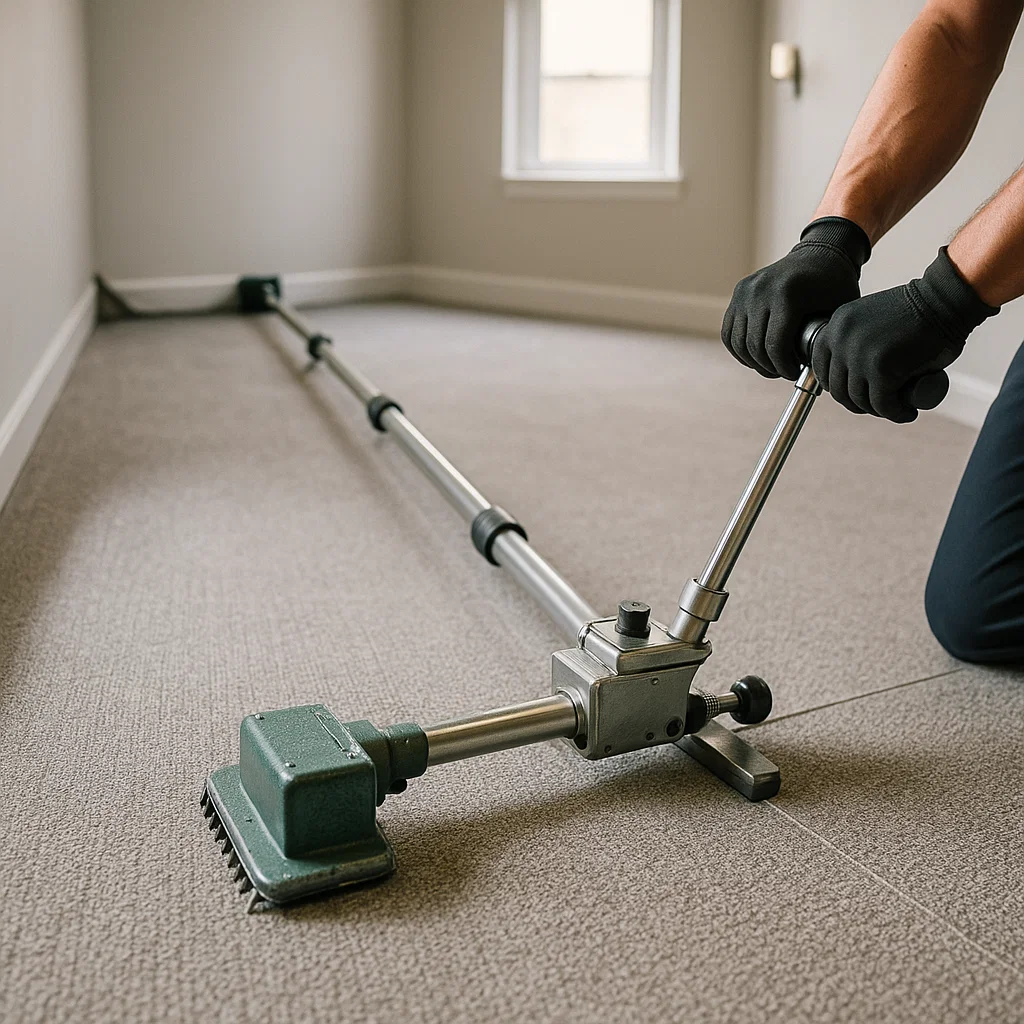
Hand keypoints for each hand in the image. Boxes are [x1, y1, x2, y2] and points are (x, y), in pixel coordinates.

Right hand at [722, 216, 870, 379]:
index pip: (774, 345)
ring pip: (738, 342)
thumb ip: (825, 338)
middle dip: (768, 367)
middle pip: (754, 346)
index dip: (783, 368)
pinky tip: (754, 356)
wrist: (821, 252)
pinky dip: (739, 349)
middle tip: (782, 373)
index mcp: (786, 295)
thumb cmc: (834, 285)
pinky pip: (729, 332)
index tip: (794, 374)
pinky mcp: (739, 292)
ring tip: (770, 366)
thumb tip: (816, 372)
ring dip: (753, 361)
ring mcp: (746, 291)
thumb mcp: (838, 309)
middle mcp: (760, 291)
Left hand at [811, 247, 998, 422]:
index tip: (853, 391)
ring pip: (859, 399)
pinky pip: (882, 404)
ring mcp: (859, 355)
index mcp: (836, 326)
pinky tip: (906, 413)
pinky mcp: (881, 369)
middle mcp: (841, 340)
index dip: (836, 384)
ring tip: (895, 408)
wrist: (945, 300)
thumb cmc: (915, 311)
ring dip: (877, 410)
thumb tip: (845, 374)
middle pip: (838, 387)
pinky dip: (896, 414)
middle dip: (856, 402)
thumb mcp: (868, 320)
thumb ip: (853, 339)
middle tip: (878, 404)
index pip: (821, 366)